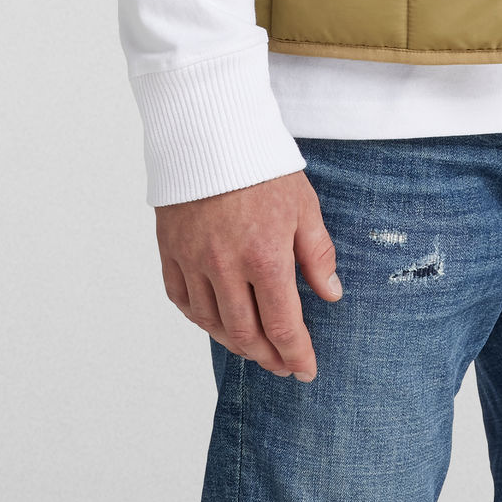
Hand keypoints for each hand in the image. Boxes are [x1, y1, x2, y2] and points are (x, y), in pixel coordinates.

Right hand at [155, 168, 341, 379]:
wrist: (210, 131)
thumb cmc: (262, 167)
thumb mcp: (303, 206)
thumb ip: (317, 254)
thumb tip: (331, 295)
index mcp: (265, 257)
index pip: (283, 326)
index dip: (296, 355)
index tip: (306, 370)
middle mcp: (225, 268)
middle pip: (246, 335)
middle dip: (268, 357)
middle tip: (283, 364)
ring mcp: (193, 261)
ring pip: (212, 324)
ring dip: (235, 343)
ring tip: (254, 347)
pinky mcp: (170, 251)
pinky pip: (182, 301)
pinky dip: (200, 319)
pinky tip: (215, 321)